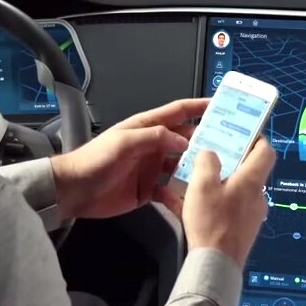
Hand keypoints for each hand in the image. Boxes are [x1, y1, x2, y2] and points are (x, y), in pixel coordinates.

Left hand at [49, 98, 207, 219]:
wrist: (75, 191)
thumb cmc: (94, 161)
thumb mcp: (124, 143)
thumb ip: (154, 138)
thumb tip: (184, 140)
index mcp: (146, 127)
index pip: (178, 112)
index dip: (199, 106)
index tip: (221, 106)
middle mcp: (153, 146)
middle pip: (186, 140)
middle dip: (206, 142)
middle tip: (231, 147)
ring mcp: (152, 168)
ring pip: (182, 166)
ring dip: (197, 170)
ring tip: (218, 175)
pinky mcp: (149, 190)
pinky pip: (172, 191)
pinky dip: (182, 195)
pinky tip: (193, 200)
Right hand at [178, 138, 276, 267]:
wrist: (215, 264)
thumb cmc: (212, 223)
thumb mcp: (202, 184)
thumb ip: (207, 162)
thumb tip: (210, 154)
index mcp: (252, 181)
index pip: (266, 151)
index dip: (256, 138)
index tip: (242, 134)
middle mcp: (257, 196)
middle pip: (248, 170)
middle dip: (229, 162)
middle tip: (211, 156)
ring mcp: (251, 215)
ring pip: (236, 190)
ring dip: (219, 183)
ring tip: (195, 181)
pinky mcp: (241, 230)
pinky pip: (228, 208)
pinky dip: (214, 203)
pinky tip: (191, 205)